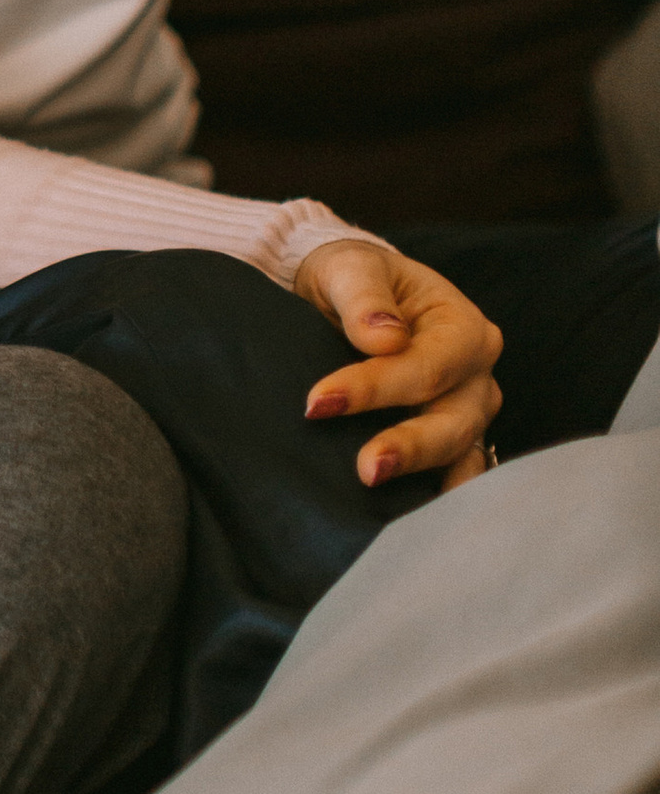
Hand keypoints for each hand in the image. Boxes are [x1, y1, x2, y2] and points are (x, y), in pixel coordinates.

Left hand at [291, 236, 503, 488]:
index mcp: (463, 327)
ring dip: (421, 476)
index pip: (428, 365)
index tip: (317, 403)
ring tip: (381, 495)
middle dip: (409, 446)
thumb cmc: (354, 279)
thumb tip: (383, 338)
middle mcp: (476, 375)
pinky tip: (412, 524)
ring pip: (455, 452)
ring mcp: (468, 413)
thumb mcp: (352, 269)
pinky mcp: (450, 440)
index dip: (376, 387)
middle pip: (452, 419)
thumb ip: (364, 297)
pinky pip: (452, 473)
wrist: (350, 296)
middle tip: (365, 469)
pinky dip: (436, 497)